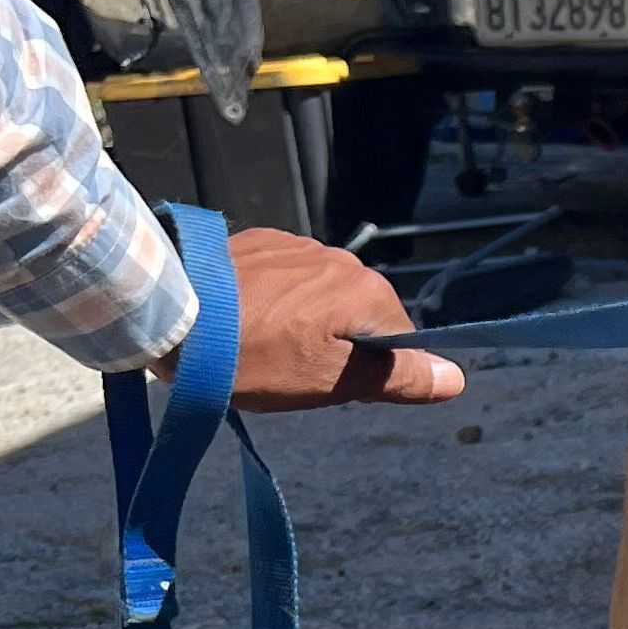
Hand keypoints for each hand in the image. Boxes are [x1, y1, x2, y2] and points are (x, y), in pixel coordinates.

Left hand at [214, 227, 464, 406]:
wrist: (170, 312)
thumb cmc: (254, 356)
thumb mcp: (331, 382)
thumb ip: (397, 378)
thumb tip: (457, 378)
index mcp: (368, 292)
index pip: (398, 343)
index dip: (369, 373)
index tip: (327, 387)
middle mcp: (342, 259)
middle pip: (359, 316)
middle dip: (336, 345)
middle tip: (289, 372)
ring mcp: (298, 244)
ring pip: (319, 296)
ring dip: (303, 322)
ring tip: (258, 346)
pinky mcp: (259, 241)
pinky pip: (284, 278)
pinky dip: (273, 300)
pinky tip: (242, 319)